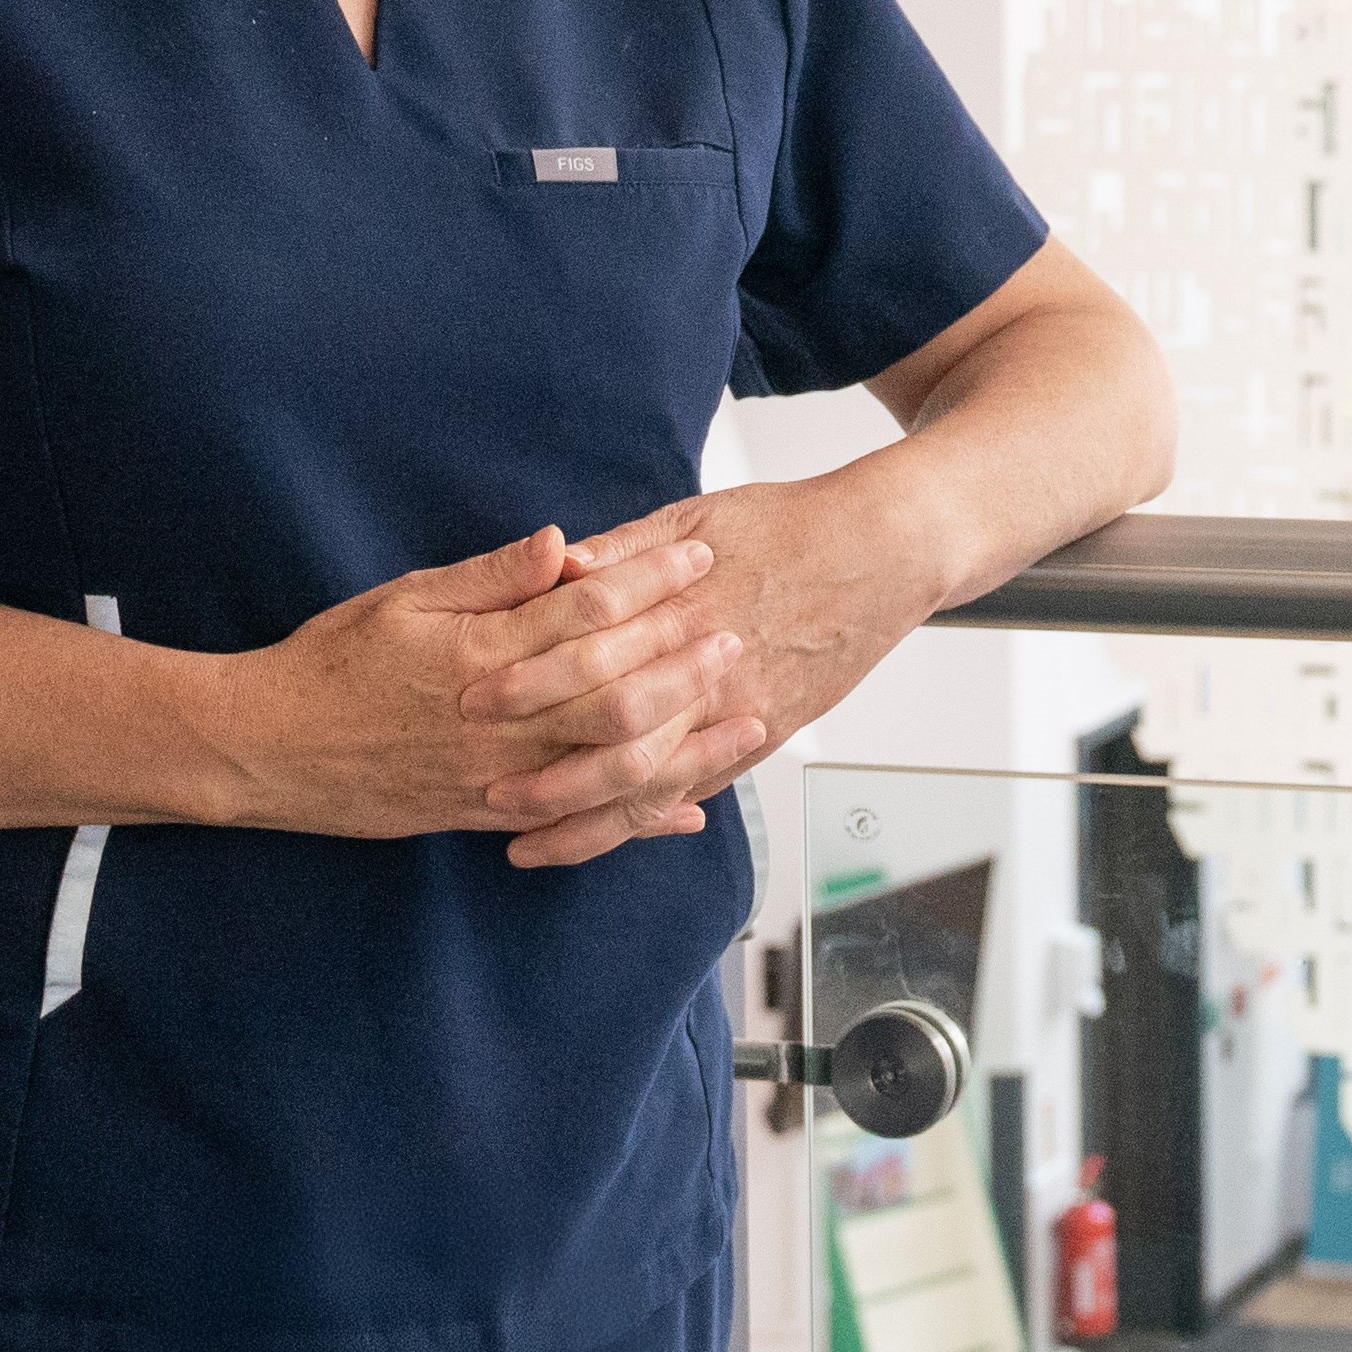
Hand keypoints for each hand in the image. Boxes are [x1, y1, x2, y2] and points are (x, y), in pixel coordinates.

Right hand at [202, 526, 750, 843]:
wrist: (266, 751)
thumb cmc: (333, 664)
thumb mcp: (403, 600)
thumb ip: (488, 578)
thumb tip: (561, 543)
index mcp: (479, 656)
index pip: (584, 611)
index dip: (647, 582)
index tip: (698, 556)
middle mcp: (497, 721)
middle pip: (613, 689)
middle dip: (683, 660)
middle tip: (738, 630)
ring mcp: (496, 776)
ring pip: (608, 763)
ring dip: (683, 742)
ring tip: (744, 720)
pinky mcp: (488, 815)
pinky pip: (576, 820)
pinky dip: (636, 815)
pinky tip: (688, 808)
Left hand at [468, 468, 952, 867]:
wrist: (883, 552)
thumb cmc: (788, 525)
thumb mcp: (696, 514)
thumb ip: (621, 550)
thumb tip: (553, 566)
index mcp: (682, 607)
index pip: (586, 657)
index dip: (524, 684)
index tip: (468, 701)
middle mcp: (710, 670)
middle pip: (612, 737)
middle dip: (542, 771)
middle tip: (482, 789)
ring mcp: (741, 712)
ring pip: (652, 785)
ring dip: (585, 818)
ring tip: (527, 836)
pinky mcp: (764, 734)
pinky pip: (696, 791)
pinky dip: (647, 821)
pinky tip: (605, 833)